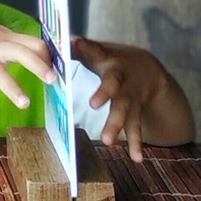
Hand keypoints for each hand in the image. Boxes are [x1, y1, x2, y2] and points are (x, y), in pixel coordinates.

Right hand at [0, 10, 56, 122]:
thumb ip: (17, 43)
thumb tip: (43, 56)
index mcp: (8, 39)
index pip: (34, 44)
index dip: (46, 57)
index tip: (57, 71)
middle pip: (21, 53)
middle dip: (37, 66)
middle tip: (52, 80)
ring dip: (12, 88)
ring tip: (25, 104)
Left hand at [71, 37, 168, 161]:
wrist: (147, 69)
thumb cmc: (110, 60)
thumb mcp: (97, 52)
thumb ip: (77, 50)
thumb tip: (52, 42)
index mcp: (106, 59)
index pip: (95, 51)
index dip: (85, 47)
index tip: (75, 43)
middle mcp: (120, 77)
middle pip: (113, 85)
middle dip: (105, 93)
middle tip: (93, 104)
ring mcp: (130, 95)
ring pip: (125, 109)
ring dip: (117, 125)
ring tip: (107, 141)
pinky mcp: (137, 110)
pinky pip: (137, 127)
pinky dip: (137, 143)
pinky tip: (137, 158)